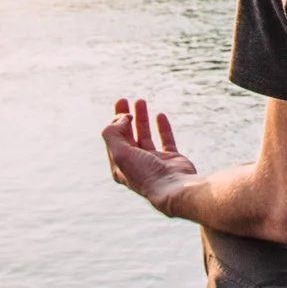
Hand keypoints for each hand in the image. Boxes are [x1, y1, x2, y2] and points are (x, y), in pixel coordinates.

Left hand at [103, 97, 198, 214]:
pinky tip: (160, 115)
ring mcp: (154, 161)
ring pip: (145, 135)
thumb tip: (122, 118)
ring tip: (141, 100)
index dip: (115, 122)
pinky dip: (163, 127)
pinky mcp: (171, 159)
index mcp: (121, 166)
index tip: (124, 112)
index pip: (114, 139)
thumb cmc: (145, 173)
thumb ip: (113, 133)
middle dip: (124, 117)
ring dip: (141, 118)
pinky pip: (166, 139)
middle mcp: (136, 163)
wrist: (173, 188)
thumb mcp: (120, 152)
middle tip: (123, 99)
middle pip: (127, 136)